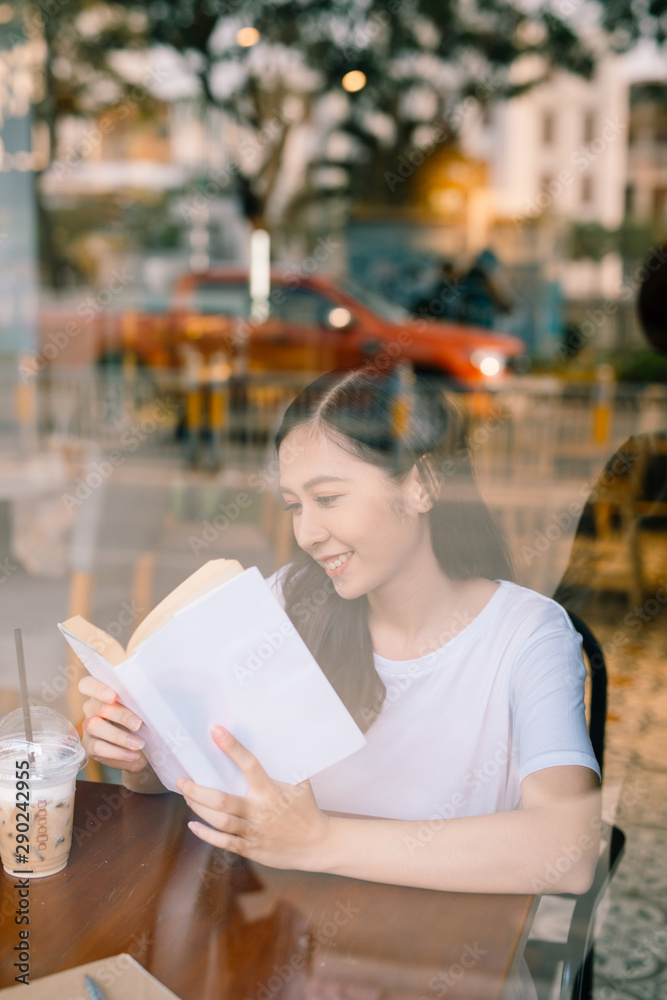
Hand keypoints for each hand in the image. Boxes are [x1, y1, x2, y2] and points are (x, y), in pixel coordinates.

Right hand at [79, 675, 147, 774]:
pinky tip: (133, 754)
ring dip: (120, 736)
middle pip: (98, 707)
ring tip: (139, 744)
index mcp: (102, 693)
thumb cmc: (139, 721)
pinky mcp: (89, 745)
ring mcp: (88, 727)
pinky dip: (118, 752)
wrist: (140, 748)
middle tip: (138, 724)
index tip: (113, 696)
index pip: (88, 684)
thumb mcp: (140, 709)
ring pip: (95, 727)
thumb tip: (150, 697)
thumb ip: (138, 701)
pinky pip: (99, 747)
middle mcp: (91, 708)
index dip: (98, 689)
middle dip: (120, 715)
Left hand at [177, 726, 330, 871]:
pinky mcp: (251, 848)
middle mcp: (260, 810)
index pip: (249, 764)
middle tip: (182, 780)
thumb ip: (286, 763)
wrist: (317, 844)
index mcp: (271, 790)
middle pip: (222, 800)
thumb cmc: (306, 808)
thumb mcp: (300, 782)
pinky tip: (193, 824)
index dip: (232, 746)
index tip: (215, 730)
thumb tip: (277, 737)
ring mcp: (254, 831)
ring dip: (199, 808)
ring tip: (187, 797)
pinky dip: (206, 834)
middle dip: (198, 790)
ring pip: (220, 820)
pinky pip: (224, 842)